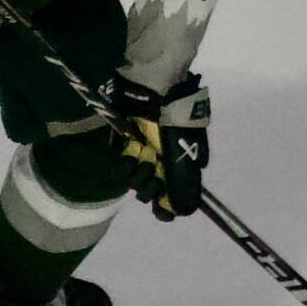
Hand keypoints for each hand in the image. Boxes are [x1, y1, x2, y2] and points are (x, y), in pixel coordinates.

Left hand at [110, 72, 210, 220]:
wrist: (156, 92)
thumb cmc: (175, 124)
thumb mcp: (186, 157)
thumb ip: (183, 187)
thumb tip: (180, 212)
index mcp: (180, 167)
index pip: (171, 199)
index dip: (165, 208)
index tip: (161, 209)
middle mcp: (162, 165)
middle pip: (152, 193)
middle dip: (152, 187)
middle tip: (155, 172)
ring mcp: (142, 156)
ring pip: (135, 183)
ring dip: (139, 173)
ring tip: (144, 155)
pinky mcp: (124, 147)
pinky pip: (120, 170)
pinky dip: (125, 164)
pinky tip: (131, 152)